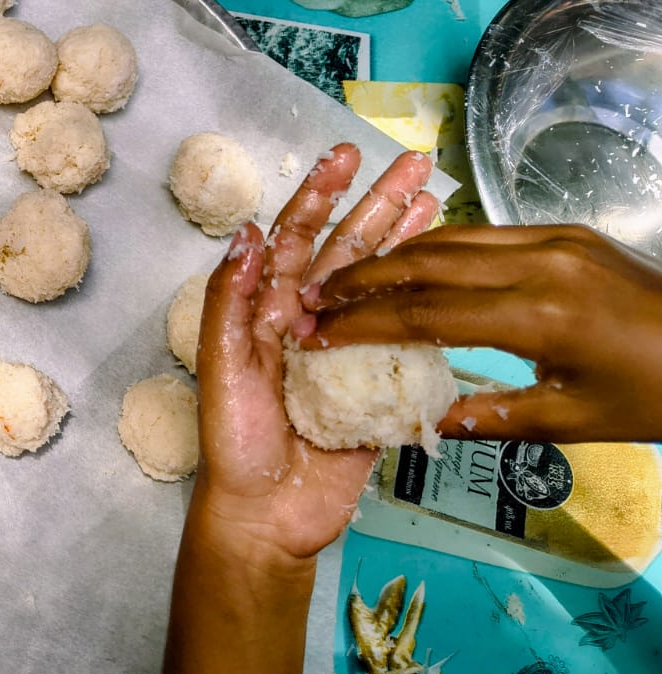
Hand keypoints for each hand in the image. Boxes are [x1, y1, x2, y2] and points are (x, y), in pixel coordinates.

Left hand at [194, 144, 437, 563]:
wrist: (267, 515)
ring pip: (384, 285)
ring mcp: (345, 351)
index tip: (345, 157)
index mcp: (266, 309)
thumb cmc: (233, 442)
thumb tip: (246, 235)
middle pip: (349, 250)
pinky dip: (430, 306)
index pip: (294, 238)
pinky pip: (408, 339)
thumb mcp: (220, 367)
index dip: (320, 196)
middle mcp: (308, 321)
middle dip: (379, 205)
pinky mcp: (375, 386)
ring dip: (410, 243)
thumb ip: (230, 302)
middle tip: (417, 163)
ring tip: (439, 202)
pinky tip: (453, 278)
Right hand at [303, 223, 661, 443]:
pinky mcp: (568, 232)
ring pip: (451, 239)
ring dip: (394, 257)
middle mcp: (542, 263)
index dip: (363, 324)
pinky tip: (413, 267)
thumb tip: (423, 423)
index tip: (316, 333)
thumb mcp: (575, 424)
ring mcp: (556, 239)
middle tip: (313, 295)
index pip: (426, 313)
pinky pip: (484, 234)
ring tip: (350, 279)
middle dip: (362, 277)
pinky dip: (437, 250)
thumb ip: (490, 418)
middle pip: (426, 261)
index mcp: (542, 316)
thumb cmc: (659, 398)